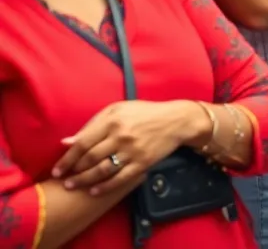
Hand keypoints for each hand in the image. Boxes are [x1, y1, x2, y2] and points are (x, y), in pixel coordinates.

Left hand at [53, 100, 206, 193]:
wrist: (176, 120)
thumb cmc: (144, 113)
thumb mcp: (118, 110)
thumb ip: (92, 124)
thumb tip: (66, 142)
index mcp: (112, 121)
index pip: (83, 143)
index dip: (67, 159)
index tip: (57, 170)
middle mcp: (121, 137)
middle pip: (90, 159)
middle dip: (74, 172)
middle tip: (64, 181)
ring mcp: (132, 151)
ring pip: (102, 171)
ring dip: (85, 181)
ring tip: (74, 187)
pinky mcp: (143, 163)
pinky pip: (120, 178)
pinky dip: (105, 187)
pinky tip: (95, 191)